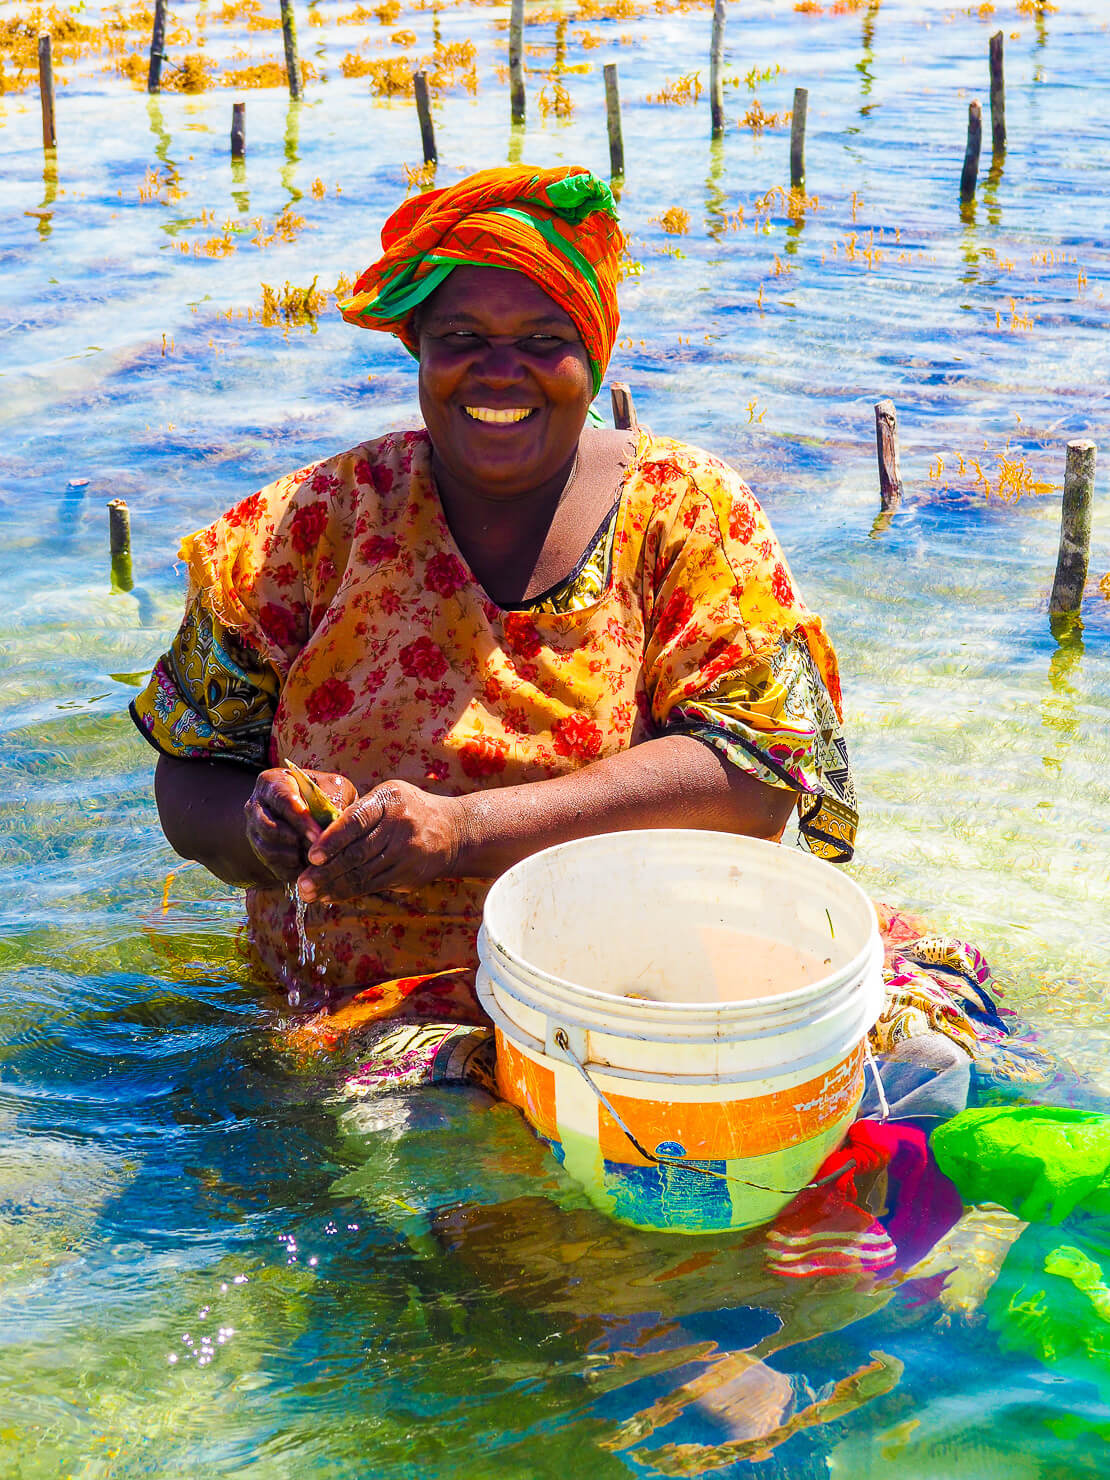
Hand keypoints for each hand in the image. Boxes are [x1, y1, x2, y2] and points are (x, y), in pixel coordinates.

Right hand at [244, 767, 356, 883]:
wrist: (317, 808)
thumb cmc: (327, 792)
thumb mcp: (334, 787)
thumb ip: (335, 798)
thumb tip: (336, 818)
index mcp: (272, 781)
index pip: (281, 799)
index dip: (299, 819)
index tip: (318, 834)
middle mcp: (256, 805)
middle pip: (270, 827)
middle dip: (296, 841)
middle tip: (319, 851)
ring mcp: (254, 829)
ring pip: (268, 849)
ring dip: (293, 857)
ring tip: (316, 859)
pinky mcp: (259, 850)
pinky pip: (271, 865)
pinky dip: (291, 869)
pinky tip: (310, 869)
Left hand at [296, 779, 465, 901]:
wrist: (453, 831)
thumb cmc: (407, 809)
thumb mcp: (387, 797)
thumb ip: (358, 812)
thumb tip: (317, 834)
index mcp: (389, 801)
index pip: (356, 820)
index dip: (333, 839)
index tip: (312, 855)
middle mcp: (399, 827)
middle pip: (357, 853)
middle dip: (326, 871)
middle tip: (302, 884)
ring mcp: (406, 854)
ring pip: (363, 874)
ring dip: (333, 887)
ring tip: (309, 894)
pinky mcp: (408, 875)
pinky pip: (373, 886)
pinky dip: (349, 892)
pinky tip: (330, 896)